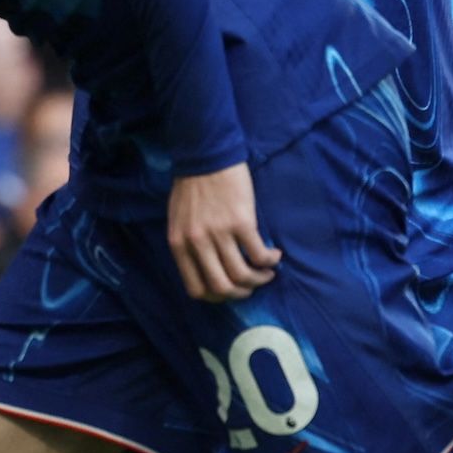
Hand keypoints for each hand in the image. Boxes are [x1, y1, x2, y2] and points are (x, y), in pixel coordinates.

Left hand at [165, 164, 275, 301]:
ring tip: (266, 273)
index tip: (230, 290)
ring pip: (242, 276)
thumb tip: (205, 268)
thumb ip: (188, 244)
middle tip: (251, 286)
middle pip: (222, 288)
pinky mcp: (241, 222)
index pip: (196, 289)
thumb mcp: (178, 219)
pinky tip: (274, 256)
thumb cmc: (191, 185)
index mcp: (179, 244)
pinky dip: (269, 261)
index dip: (216, 297)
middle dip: (240, 293)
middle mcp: (197, 243)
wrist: (206, 155)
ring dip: (259, 280)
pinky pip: (259, 254)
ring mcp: (219, 234)